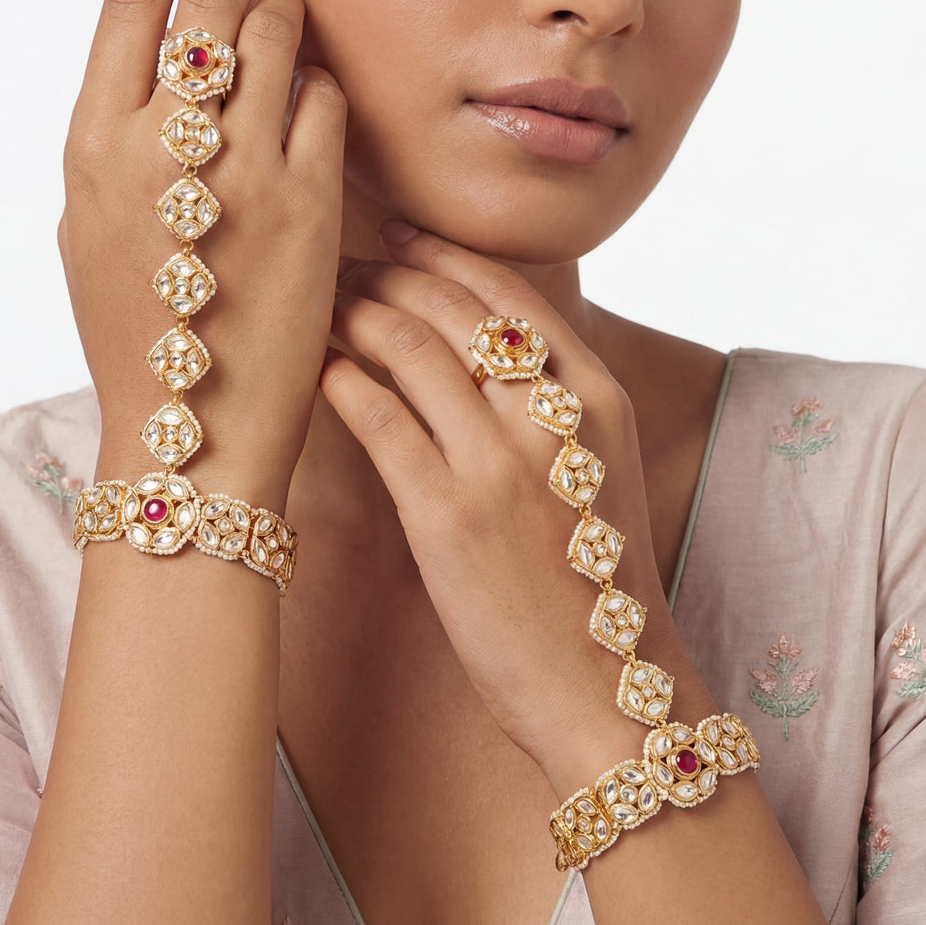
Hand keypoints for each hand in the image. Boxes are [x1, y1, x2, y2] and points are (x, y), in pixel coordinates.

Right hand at [58, 0, 346, 505]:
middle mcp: (160, 145)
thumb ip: (123, 135)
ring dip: (289, 6)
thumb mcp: (95, 225)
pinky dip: (324, 86)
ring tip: (292, 1)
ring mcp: (237, 170)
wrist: (193, 428)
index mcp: (92, 143)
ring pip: (276, 37)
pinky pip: (326, 102)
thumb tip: (164, 56)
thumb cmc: (139, 329)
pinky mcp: (307, 202)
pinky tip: (319, 96)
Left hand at [321, 223, 674, 772]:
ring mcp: (499, 461)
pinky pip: (379, 418)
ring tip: (321, 308)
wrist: (608, 686)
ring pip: (408, 345)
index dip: (441, 255)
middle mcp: (551, 414)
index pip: (507, 291)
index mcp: (596, 395)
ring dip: (353, 313)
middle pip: (450, 307)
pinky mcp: (447, 514)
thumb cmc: (595, 581)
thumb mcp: (599, 469)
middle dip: (385, 274)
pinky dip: (341, 380)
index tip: (396, 238)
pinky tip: (318, 369)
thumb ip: (554, 403)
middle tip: (340, 268)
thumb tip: (484, 346)